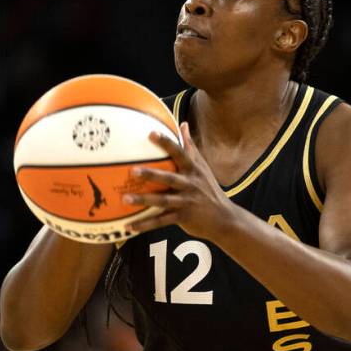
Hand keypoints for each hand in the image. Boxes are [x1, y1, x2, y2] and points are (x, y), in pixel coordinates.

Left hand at [123, 122, 237, 240]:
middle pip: (168, 178)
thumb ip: (190, 147)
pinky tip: (129, 226)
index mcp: (193, 170)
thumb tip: (183, 124)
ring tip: (125, 198)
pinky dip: (145, 224)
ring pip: (162, 201)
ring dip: (143, 200)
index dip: (166, 143)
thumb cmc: (209, 189)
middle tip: (132, 171)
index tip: (150, 134)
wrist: (224, 218)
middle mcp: (190, 184)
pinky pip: (161, 221)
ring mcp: (186, 201)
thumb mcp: (202, 167)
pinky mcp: (183, 217)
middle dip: (151, 174)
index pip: (179, 153)